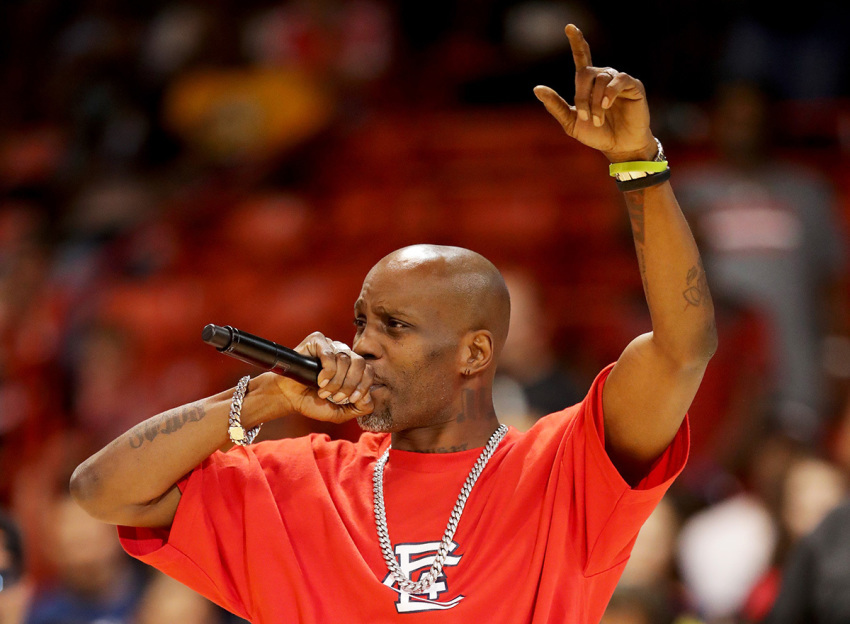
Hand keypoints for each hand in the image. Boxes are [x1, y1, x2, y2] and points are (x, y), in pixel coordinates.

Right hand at [263, 332, 373, 423]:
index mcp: (353, 368)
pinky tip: (319, 380)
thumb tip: (368, 396)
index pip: (369, 371)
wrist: (289, 397)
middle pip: (361, 363)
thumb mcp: (341, 412)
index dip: (363, 387)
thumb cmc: (314, 402)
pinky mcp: (317, 341)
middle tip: (337, 397)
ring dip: (336, 382)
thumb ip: (360, 408)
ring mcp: (331, 346)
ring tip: (323, 391)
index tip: (350, 400)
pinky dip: (327, 371)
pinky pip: (330, 353)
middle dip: (350, 385)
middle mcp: (344, 354)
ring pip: (345, 360)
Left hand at [534, 24, 656, 162]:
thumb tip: (537, 88)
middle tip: (584, 117)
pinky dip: (609, 92)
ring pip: (601, 80)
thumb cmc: (597, 135)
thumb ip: (555, 106)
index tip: (569, 27)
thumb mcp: (571, 122)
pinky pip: (619, 79)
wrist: (619, 147)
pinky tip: (606, 105)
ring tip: (597, 120)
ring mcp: (618, 81)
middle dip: (582, 96)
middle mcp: (603, 77)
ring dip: (595, 102)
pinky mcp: (633, 86)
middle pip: (586, 74)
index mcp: (588, 84)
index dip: (577, 42)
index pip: (582, 57)